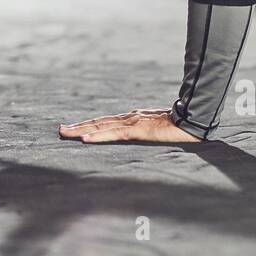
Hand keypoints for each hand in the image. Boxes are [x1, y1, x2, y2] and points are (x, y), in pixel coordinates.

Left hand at [58, 108, 202, 143]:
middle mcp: (129, 117)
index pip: (106, 122)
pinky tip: (84, 138)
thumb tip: (142, 132)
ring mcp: (132, 123)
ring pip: (101, 127)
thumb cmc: (182, 123)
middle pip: (98, 122)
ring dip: (80, 130)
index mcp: (134, 118)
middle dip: (78, 126)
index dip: (89, 125)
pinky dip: (97, 136)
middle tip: (60, 130)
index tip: (74, 128)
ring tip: (64, 133)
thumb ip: (149, 128)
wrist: (195, 118)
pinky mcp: (137, 130)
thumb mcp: (161, 127)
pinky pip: (113, 134)